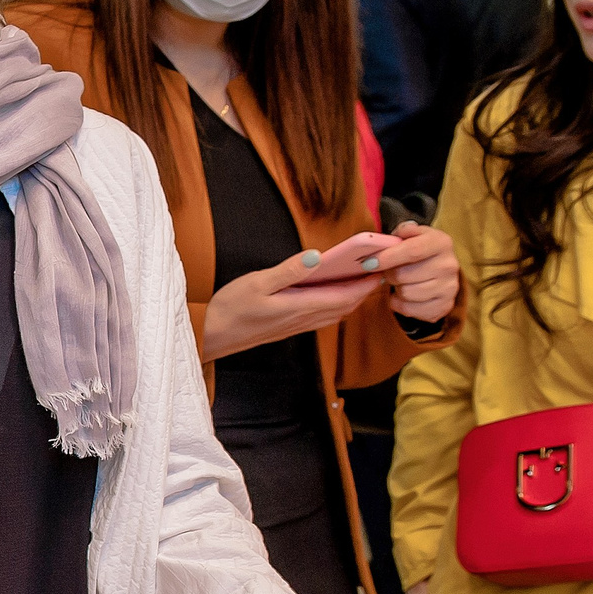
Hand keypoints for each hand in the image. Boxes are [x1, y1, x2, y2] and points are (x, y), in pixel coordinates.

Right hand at [197, 258, 383, 361]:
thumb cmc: (231, 308)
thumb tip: (316, 257)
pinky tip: (334, 297)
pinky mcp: (289, 328)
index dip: (364, 284)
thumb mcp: (257, 283)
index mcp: (298, 306)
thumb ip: (288, 271)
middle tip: (378, 272)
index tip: (380, 269)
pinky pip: (322, 318)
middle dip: (363, 291)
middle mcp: (302, 319)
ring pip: (334, 315)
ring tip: (362, 282)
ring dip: (351, 300)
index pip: (342, 296)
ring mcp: (296, 326)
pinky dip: (336, 307)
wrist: (212, 336)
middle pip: (343, 307)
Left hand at [375, 222, 458, 323]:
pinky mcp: (444, 306)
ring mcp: (449, 288)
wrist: (439, 271)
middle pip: (404, 275)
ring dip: (395, 288)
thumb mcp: (412, 235)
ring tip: (400, 281)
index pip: (412, 251)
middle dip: (388, 274)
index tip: (369, 262)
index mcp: (442, 243)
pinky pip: (409, 309)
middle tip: (388, 271)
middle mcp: (449, 265)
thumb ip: (401, 232)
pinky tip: (403, 295)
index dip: (387, 257)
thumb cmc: (419, 250)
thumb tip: (390, 239)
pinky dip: (399, 303)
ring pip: (405, 293)